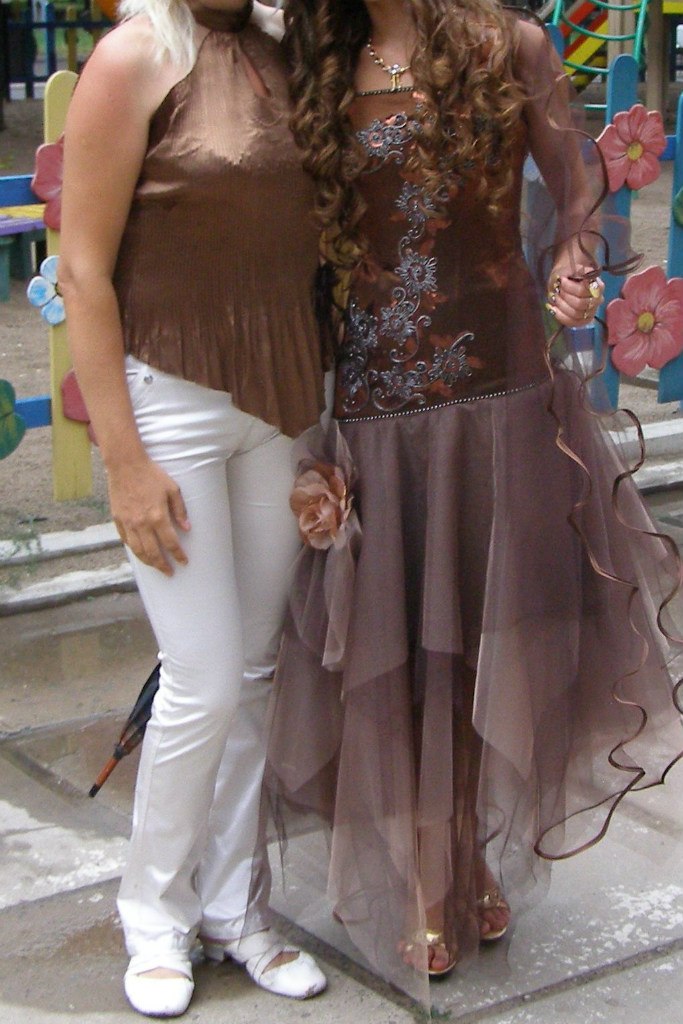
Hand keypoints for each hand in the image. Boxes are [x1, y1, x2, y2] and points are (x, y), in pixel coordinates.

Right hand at [107, 455, 189, 575]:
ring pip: (138, 550)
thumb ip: (180, 510)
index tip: (184, 562)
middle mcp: (142, 523)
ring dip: (148, 562)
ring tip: (155, 566)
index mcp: (158, 516)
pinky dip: (134, 549)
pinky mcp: (117, 519)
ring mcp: (128, 523)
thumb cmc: (151, 474)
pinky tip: (140, 552)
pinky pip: (125, 540)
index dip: (178, 555)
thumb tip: (187, 528)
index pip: (171, 543)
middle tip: (169, 572)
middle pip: (153, 552)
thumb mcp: (172, 489)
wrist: (125, 464)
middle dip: (163, 565)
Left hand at [546, 265, 603, 327]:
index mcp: (598, 286)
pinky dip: (560, 316)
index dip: (570, 287)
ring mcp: (592, 311)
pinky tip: (553, 309)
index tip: (561, 280)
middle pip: (580, 304)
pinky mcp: (584, 320)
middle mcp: (598, 300)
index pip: (584, 290)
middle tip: (557, 290)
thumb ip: (576, 271)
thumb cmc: (569, 275)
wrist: (566, 281)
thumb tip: (578, 274)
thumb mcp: (571, 269)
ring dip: (561, 306)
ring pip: (575, 314)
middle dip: (565, 297)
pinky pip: (572, 322)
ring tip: (554, 298)